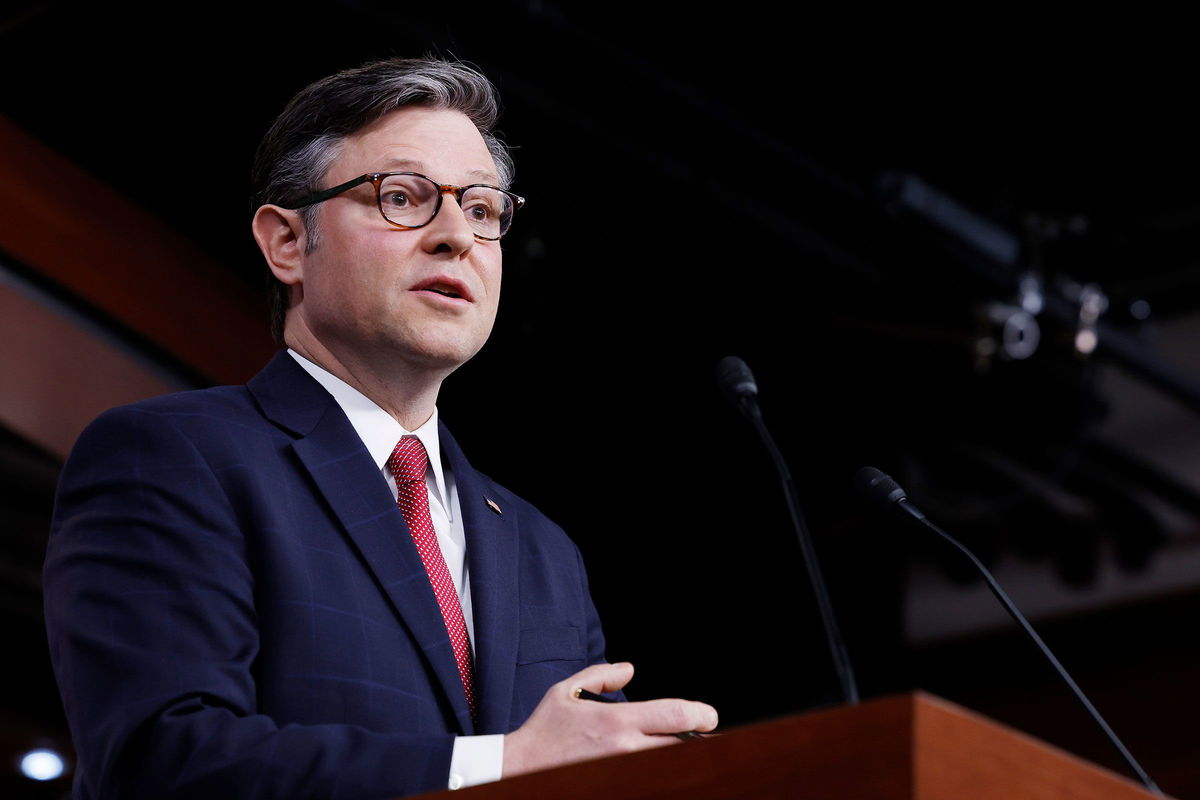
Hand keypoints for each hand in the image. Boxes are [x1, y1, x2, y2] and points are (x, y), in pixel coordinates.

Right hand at [502, 662, 717, 776]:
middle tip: (705, 735)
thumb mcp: (566, 691)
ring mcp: (622, 772)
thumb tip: (630, 668)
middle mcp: (625, 749)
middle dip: (699, 740)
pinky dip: (661, 772)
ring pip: (670, 766)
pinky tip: (662, 765)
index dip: (701, 715)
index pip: (676, 716)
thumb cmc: (544, 731)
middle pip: (681, 746)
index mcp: (617, 721)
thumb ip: (601, 675)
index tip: (708, 716)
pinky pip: (651, 780)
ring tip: (688, 749)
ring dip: (681, 757)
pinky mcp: (616, 786)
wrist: (520, 769)